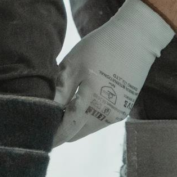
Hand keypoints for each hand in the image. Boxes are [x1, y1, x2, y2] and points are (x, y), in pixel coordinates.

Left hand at [53, 0, 174, 146]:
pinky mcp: (124, 110)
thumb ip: (60, 90)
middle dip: (63, 130)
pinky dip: (88, 117)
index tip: (40, 137)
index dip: (54, 135)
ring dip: (76, 123)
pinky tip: (82, 103)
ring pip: (88, 128)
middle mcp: (105, 115)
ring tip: (64, 109)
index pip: (67, 129)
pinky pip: (100, 121)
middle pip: (77, 134)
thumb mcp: (74, 63)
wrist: (136, 39)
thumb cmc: (101, 46)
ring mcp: (116, 114)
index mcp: (91, 102)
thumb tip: (46, 110)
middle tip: (49, 118)